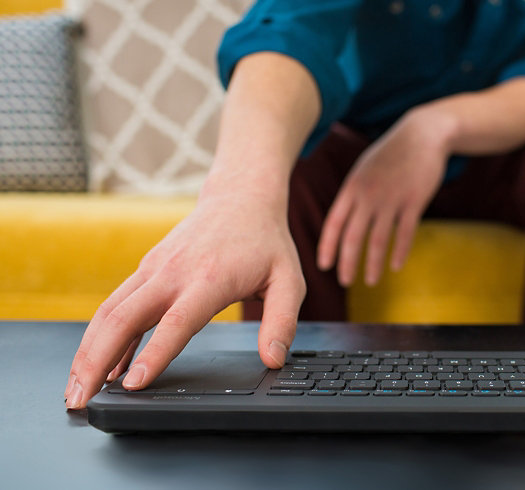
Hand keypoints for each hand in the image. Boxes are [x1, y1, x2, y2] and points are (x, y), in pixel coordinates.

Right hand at [64, 194, 304, 408]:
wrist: (241, 198)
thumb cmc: (266, 242)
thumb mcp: (289, 280)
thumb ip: (283, 321)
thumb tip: (274, 359)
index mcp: (210, 278)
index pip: (176, 322)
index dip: (153, 354)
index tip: (133, 385)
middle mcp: (173, 272)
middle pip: (123, 318)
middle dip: (96, 361)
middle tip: (80, 400)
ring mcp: (154, 269)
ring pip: (108, 311)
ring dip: (88, 351)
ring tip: (76, 390)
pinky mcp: (146, 269)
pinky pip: (116, 305)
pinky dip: (101, 336)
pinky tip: (101, 366)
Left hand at [317, 109, 454, 285]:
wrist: (423, 134)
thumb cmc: (391, 154)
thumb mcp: (363, 170)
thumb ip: (352, 195)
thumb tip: (342, 222)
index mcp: (352, 187)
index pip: (334, 222)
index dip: (327, 246)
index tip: (323, 266)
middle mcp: (369, 195)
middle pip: (353, 236)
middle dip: (347, 263)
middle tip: (344, 282)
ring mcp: (392, 198)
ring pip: (378, 240)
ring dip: (373, 264)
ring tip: (370, 281)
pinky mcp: (414, 201)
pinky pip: (404, 233)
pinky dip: (399, 252)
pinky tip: (396, 267)